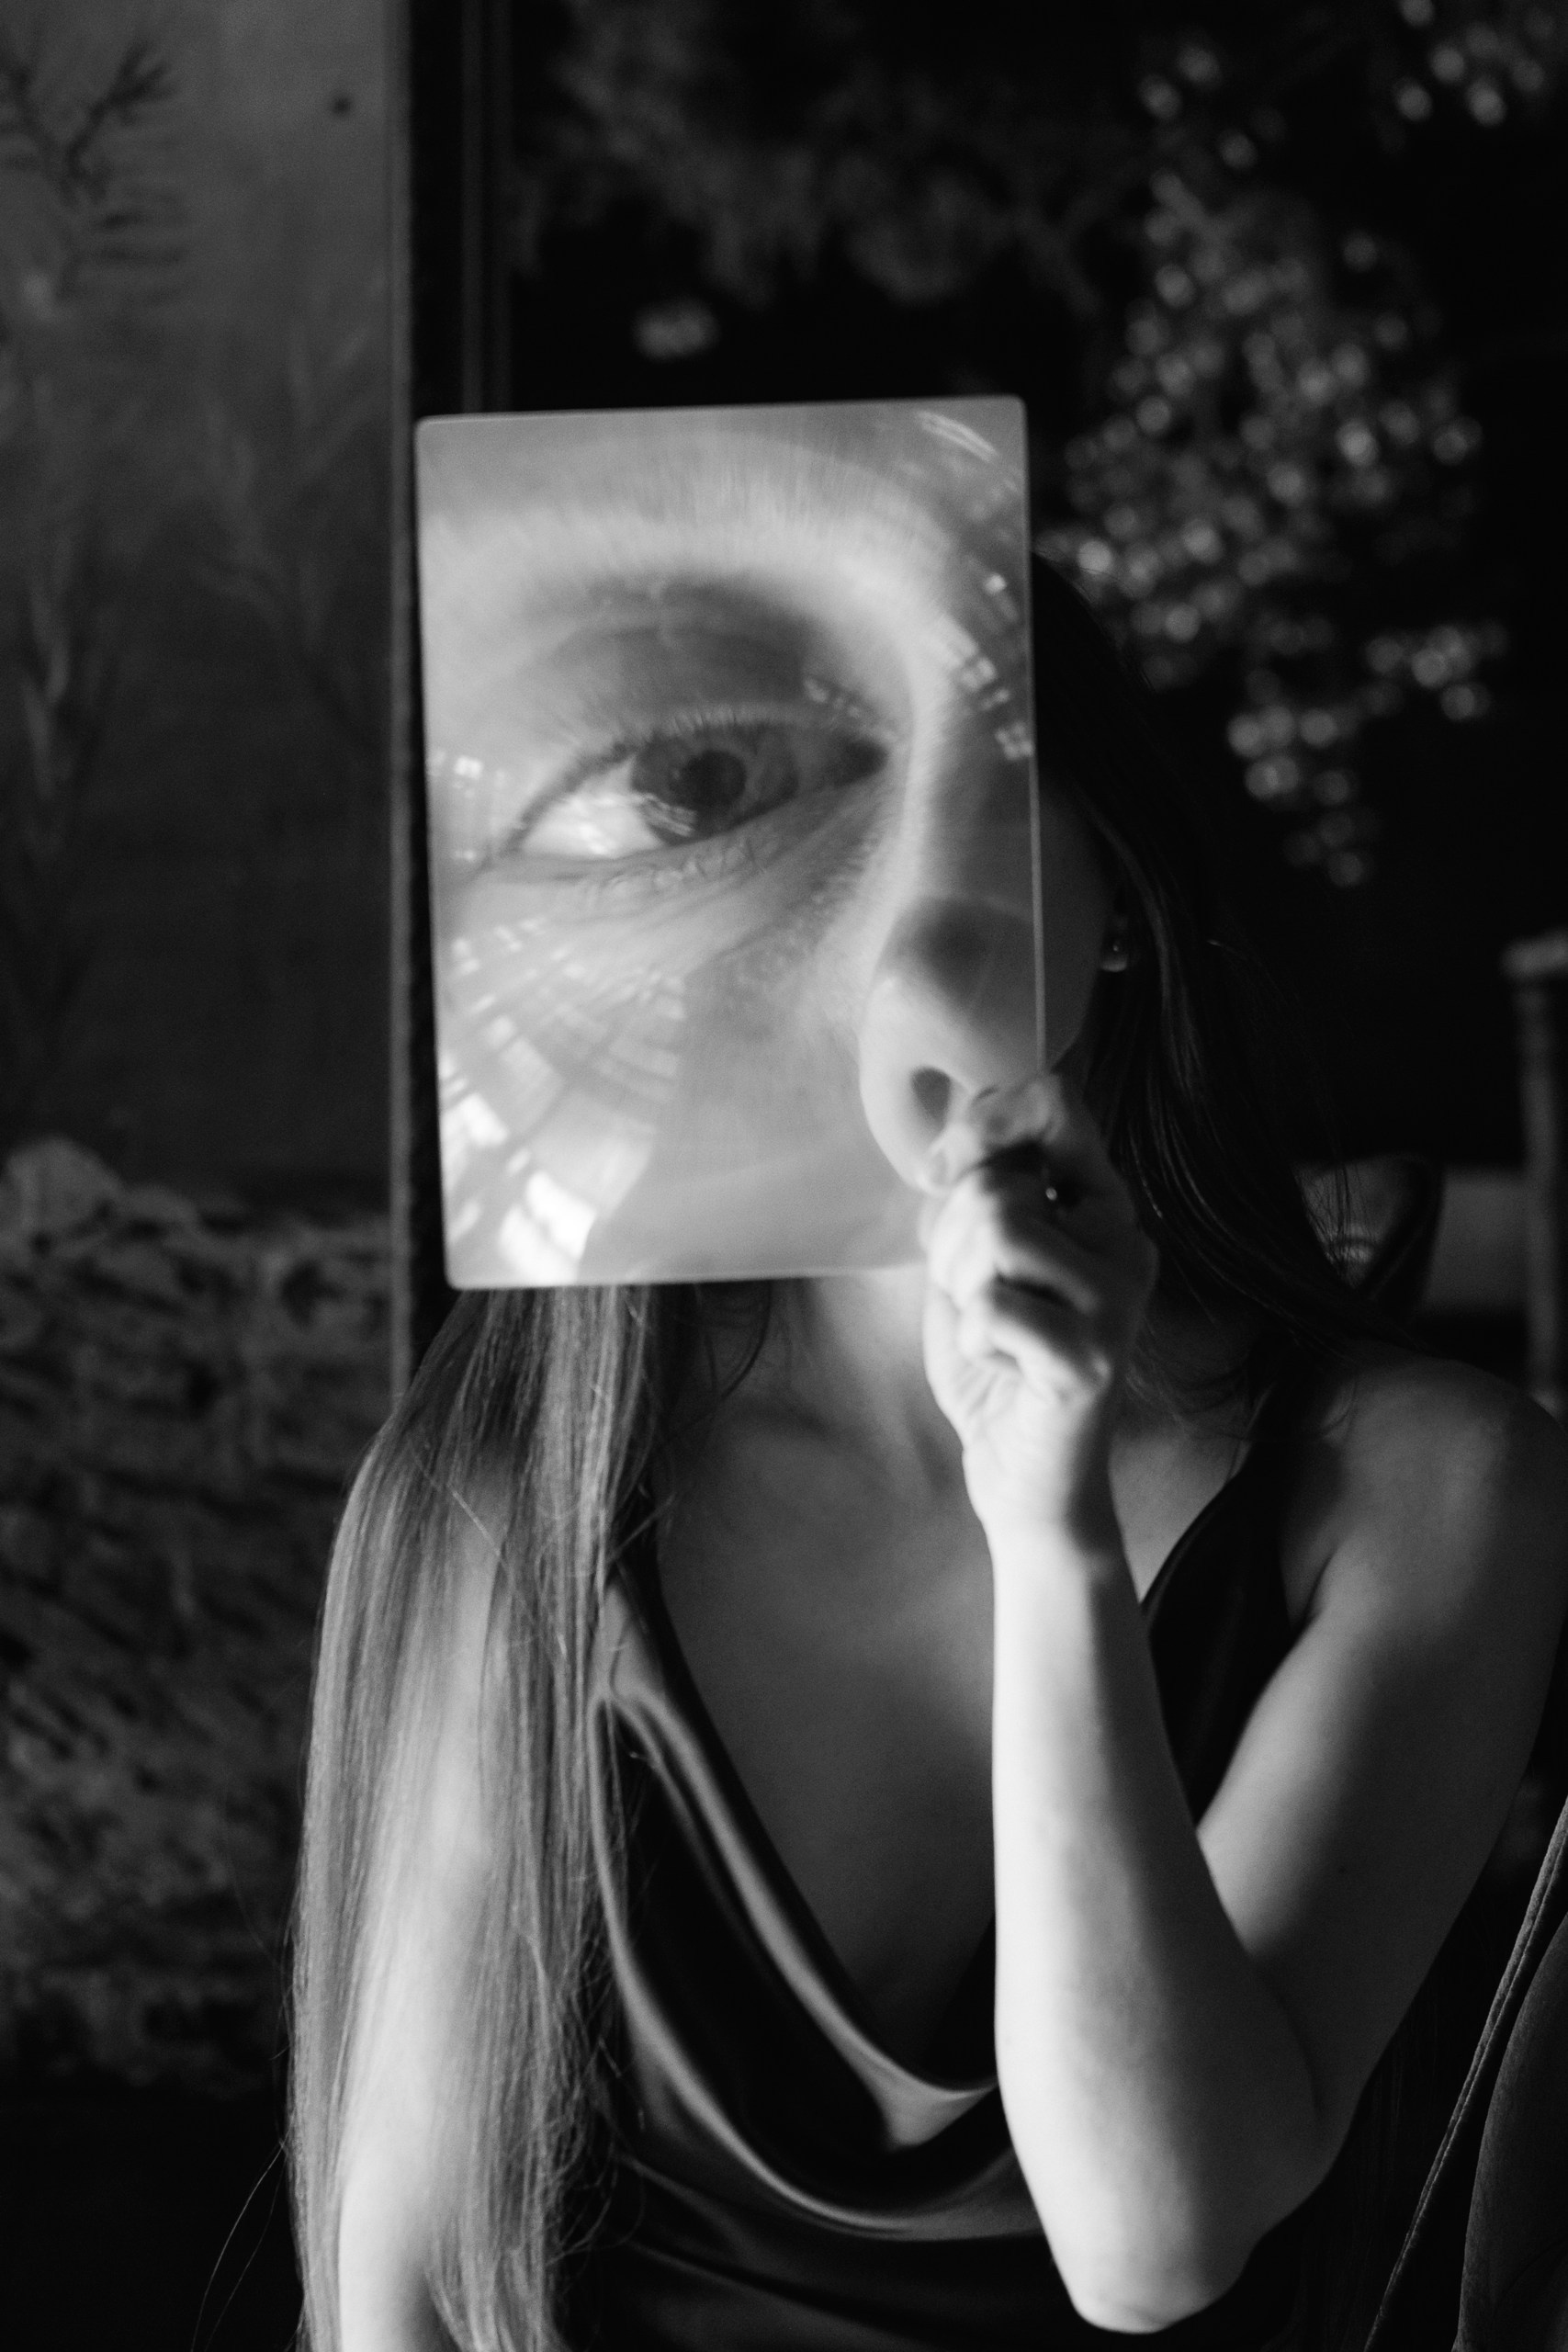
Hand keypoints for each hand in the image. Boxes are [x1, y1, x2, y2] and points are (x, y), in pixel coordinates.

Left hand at [920, 1074, 1157, 1550]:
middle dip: (950, 1244)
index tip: (942, 1171)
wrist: (1021, 1473)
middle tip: (976, 1297)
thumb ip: (979, 1190)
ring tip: (995, 1330)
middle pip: (998, 1183)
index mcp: (1099, 1205)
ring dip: (963, 1288)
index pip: (1055, 1102)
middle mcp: (1126, 1240)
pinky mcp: (1097, 1356)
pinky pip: (992, 1307)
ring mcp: (1120, 1297)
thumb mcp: (974, 1254)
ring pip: (998, 1231)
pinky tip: (1007, 1369)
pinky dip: (975, 1341)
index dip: (985, 1123)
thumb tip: (960, 1140)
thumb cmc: (995, 1360)